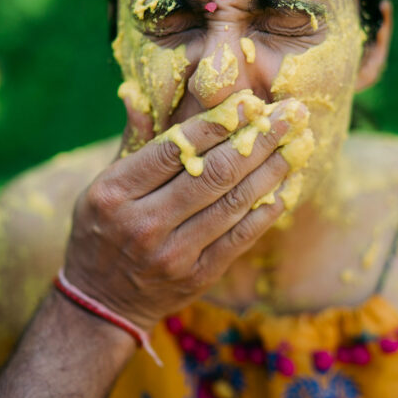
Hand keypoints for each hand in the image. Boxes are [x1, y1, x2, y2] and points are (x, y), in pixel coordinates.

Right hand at [62, 92, 305, 330]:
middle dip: (257, 140)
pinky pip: (240, 238)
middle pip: (212, 174)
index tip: (250, 103)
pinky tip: (285, 187)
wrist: (101, 301)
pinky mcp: (197, 276)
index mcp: (114, 192)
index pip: (173, 149)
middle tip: (290, 115)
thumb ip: (131, 142)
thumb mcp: (102, 184)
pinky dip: (266, 211)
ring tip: (296, 145)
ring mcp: (172, 254)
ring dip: (270, 171)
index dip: (216, 123)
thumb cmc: (103, 229)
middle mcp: (143, 224)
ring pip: (232, 204)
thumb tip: (138, 95)